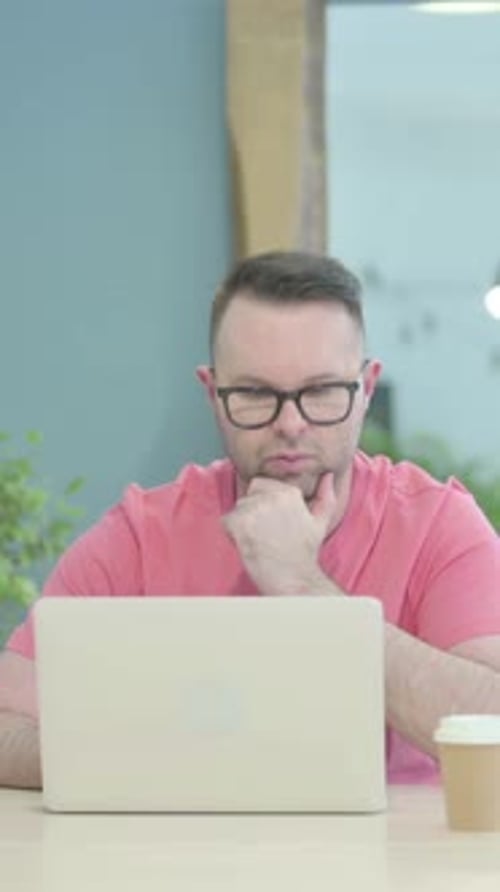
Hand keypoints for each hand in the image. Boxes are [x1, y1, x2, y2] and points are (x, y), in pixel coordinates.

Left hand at [223, 473, 339, 595]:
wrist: (294, 579)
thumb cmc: (305, 553)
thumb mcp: (320, 522)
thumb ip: (325, 496)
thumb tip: (327, 477)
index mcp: (288, 492)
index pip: (261, 485)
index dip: (264, 506)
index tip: (274, 525)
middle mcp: (271, 496)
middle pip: (248, 496)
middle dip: (252, 512)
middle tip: (266, 534)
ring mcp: (255, 509)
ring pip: (237, 509)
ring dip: (242, 524)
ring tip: (260, 541)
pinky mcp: (240, 523)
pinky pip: (226, 522)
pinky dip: (232, 534)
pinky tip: (248, 545)